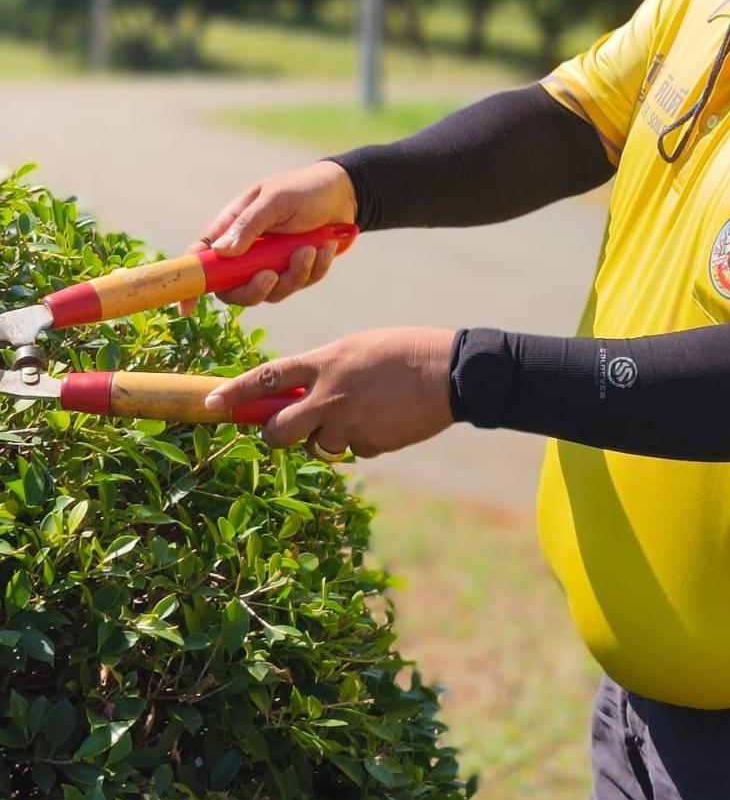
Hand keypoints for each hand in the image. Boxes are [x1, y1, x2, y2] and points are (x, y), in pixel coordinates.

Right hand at [179, 160, 357, 313]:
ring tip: (310, 248)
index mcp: (232, 229)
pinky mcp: (297, 271)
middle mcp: (248, 252)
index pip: (203, 260)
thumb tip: (222, 252)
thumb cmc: (304, 189)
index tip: (187, 307)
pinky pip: (300, 284)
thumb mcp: (275, 200)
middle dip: (254, 289)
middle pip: (235, 290)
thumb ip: (249, 225)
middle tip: (271, 275)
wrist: (345, 193)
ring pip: (271, 292)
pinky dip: (315, 268)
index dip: (192, 284)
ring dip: (293, 274)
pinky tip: (325, 247)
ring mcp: (272, 264)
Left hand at [204, 326, 456, 456]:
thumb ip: (326, 371)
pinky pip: (354, 450)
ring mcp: (348, 423)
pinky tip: (388, 419)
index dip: (234, 393)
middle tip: (289, 429)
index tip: (209, 403)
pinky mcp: (369, 445)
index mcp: (325, 362)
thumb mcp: (357, 349)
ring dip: (333, 436)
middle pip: (279, 430)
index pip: (266, 378)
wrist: (451, 372)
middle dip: (278, 435)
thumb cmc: (405, 351)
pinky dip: (365, 440)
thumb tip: (304, 399)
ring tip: (367, 410)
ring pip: (320, 445)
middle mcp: (329, 395)